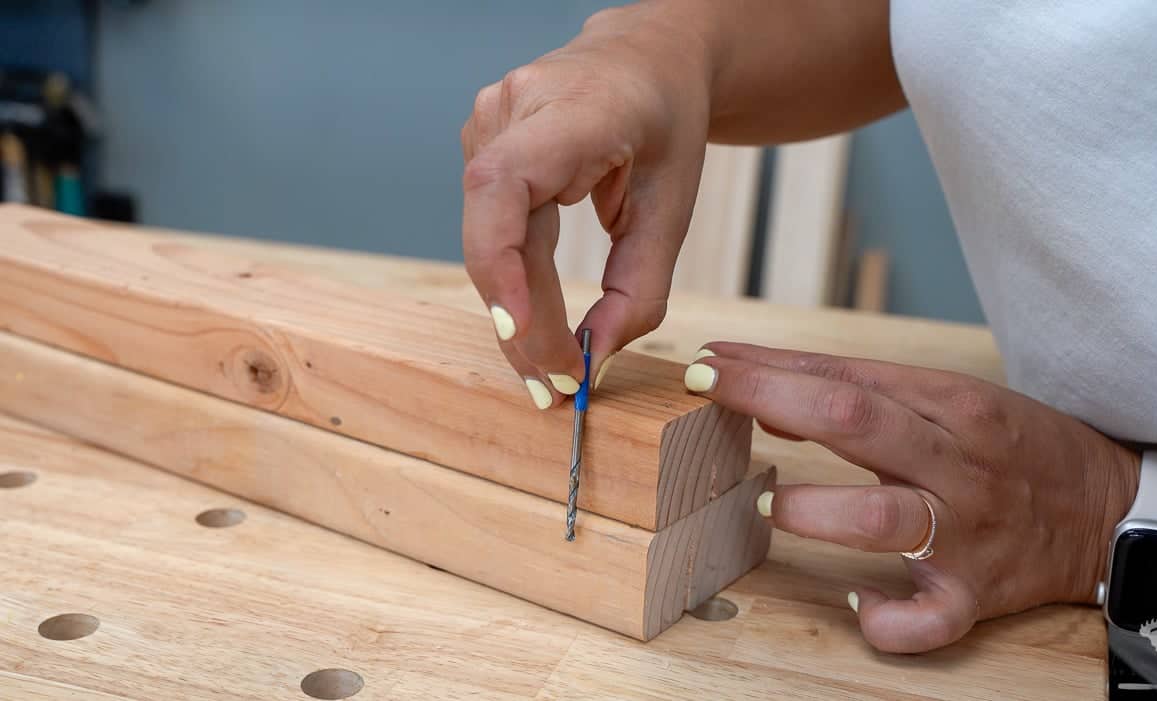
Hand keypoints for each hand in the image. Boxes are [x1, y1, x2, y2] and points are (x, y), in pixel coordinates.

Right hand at [461, 5, 711, 407]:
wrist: (645, 63)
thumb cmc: (665, 123)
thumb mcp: (674, 207)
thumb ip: (640, 288)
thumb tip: (596, 356)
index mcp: (572, 110)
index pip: (502, 184)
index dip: (497, 263)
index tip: (521, 333)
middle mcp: (511, 111)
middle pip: (492, 232)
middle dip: (521, 320)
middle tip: (554, 385)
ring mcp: (486, 128)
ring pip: (485, 241)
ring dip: (514, 311)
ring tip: (548, 370)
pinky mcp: (482, 152)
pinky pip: (490, 231)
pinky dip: (512, 284)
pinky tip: (535, 326)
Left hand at [685, 342, 1140, 652]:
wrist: (1105, 508)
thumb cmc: (1010, 443)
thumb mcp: (946, 396)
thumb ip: (857, 392)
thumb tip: (767, 391)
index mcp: (949, 403)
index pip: (844, 376)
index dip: (768, 369)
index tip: (709, 361)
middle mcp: (954, 463)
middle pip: (854, 421)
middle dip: (771, 400)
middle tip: (710, 393)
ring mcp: (964, 533)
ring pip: (883, 520)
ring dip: (816, 511)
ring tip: (773, 505)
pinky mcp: (975, 596)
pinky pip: (926, 620)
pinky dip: (885, 620)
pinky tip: (854, 605)